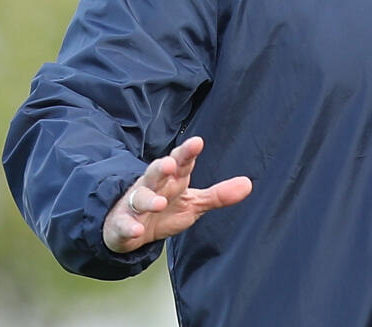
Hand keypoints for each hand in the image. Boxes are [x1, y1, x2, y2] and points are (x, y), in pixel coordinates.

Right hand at [103, 136, 252, 253]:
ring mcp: (136, 204)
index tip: (197, 143)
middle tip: (170, 164)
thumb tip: (248, 184)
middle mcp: (154, 186)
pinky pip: (124, 224)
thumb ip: (219, 194)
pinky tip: (136, 230)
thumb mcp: (194, 202)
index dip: (188, 152)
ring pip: (140, 197)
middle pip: (157, 172)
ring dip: (148, 199)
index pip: (181, 162)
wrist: (131, 228)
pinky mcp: (123, 224)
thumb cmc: (165, 210)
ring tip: (158, 203)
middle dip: (162, 167)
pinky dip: (129, 227)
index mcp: (173, 179)